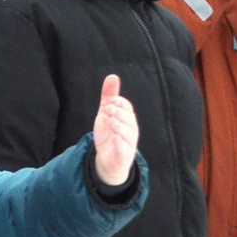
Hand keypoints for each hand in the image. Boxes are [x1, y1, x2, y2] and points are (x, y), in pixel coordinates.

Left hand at [91, 73, 137, 189]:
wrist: (107, 160)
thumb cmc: (109, 134)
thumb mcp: (106, 114)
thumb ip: (109, 97)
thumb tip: (112, 76)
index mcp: (127, 119)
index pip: (128, 108)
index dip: (121, 103)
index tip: (111, 100)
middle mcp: (130, 130)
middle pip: (129, 119)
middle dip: (119, 113)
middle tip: (108, 109)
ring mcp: (128, 143)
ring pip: (128, 133)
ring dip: (119, 126)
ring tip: (110, 120)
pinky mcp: (123, 155)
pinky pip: (124, 148)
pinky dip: (120, 143)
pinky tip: (114, 137)